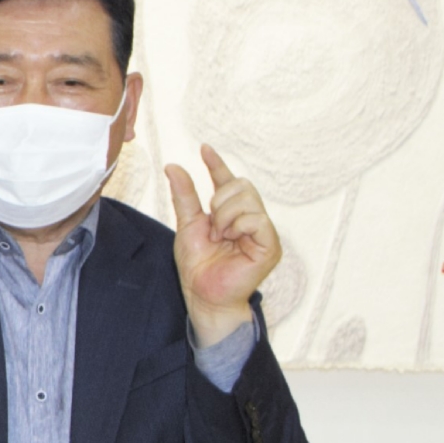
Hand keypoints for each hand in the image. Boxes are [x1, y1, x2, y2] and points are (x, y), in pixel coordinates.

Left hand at [167, 144, 281, 349]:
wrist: (203, 294)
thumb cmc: (198, 265)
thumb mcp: (187, 225)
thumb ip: (184, 196)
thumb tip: (173, 166)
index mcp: (231, 214)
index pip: (227, 182)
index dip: (217, 164)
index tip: (204, 148)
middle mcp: (250, 218)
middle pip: (242, 185)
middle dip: (220, 200)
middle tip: (213, 225)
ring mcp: (263, 231)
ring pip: (248, 199)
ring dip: (226, 215)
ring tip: (221, 236)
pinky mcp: (270, 244)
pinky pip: (256, 218)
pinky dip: (238, 225)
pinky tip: (231, 239)